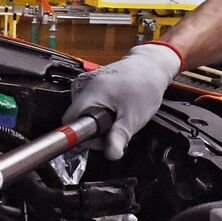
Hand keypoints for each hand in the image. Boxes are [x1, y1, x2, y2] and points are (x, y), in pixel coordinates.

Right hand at [62, 43, 180, 159]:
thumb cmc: (145, 87)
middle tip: (116, 128)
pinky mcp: (93, 83)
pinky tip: (115, 109)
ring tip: (118, 116)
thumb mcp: (133, 117)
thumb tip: (111, 155)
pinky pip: (90, 105)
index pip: (69, 122)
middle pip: (77, 119)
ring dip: (99, 122)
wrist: (152, 65)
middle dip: (95, 131)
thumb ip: (119, 136)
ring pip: (84, 113)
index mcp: (89, 93)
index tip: (101, 138)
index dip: (83, 136)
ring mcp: (87, 83)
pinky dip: (101, 112)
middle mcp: (83, 85)